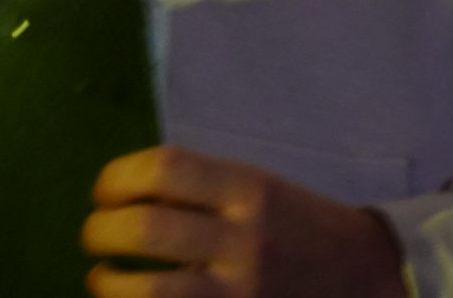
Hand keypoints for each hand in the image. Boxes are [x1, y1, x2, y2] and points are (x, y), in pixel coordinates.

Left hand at [82, 146, 405, 297]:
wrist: (357, 274)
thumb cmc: (294, 224)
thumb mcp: (257, 188)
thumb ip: (200, 188)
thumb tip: (122, 195)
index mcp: (248, 189)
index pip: (166, 168)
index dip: (118, 177)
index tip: (105, 191)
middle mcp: (243, 238)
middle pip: (146, 228)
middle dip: (100, 231)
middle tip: (95, 234)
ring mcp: (238, 291)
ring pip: (147, 292)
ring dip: (106, 282)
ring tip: (101, 276)